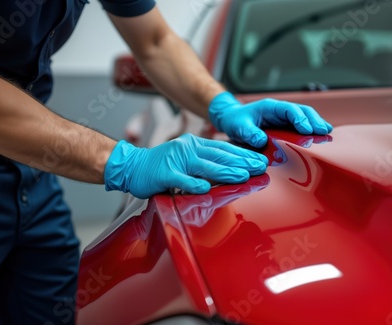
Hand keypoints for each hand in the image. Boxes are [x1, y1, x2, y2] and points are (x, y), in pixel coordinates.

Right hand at [104, 133, 267, 198]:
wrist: (132, 166)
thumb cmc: (163, 165)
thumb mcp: (187, 157)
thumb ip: (206, 160)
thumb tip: (232, 166)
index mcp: (194, 144)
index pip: (224, 148)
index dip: (243, 154)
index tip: (260, 159)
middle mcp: (188, 149)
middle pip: (219, 156)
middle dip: (241, 162)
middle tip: (260, 167)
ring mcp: (176, 161)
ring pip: (205, 166)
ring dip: (225, 172)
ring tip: (242, 176)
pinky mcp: (164, 174)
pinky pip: (181, 180)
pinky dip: (193, 184)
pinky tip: (206, 188)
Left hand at [209, 92, 332, 147]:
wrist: (232, 119)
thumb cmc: (236, 121)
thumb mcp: (238, 127)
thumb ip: (249, 133)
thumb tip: (261, 141)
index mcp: (270, 107)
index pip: (289, 110)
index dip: (299, 118)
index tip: (307, 129)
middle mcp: (280, 111)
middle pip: (302, 111)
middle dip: (314, 120)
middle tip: (324, 131)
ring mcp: (284, 119)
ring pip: (305, 118)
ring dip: (316, 125)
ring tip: (327, 134)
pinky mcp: (285, 127)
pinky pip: (301, 127)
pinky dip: (311, 131)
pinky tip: (320, 138)